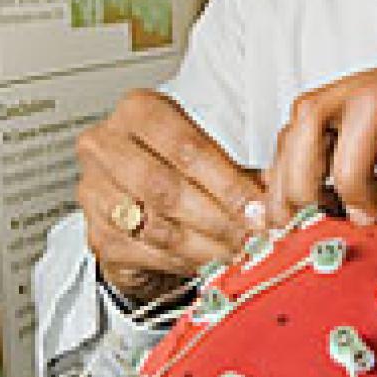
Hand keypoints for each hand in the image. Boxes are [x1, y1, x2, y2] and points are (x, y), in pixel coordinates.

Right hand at [76, 89, 265, 303]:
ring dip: (206, 246)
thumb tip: (282, 198)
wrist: (135, 201)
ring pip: (158, 225)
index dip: (228, 182)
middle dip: (219, 217)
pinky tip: (211, 264)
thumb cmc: (175, 169)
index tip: (259, 208)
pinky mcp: (97, 234)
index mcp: (138, 112)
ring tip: (239, 253)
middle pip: (167, 188)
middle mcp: (105, 146)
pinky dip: (185, 263)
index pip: (186, 147)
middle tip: (253, 236)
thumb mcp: (207, 156)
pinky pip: (147, 254)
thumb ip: (239, 172)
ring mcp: (94, 191)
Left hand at [265, 51, 376, 232]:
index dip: (283, 176)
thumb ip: (374, 202)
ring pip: (370, 100)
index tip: (283, 231)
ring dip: (353, 164)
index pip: (306, 123)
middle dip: (300, 170)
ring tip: (368, 212)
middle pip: (318, 104)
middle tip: (311, 223)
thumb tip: (306, 226)